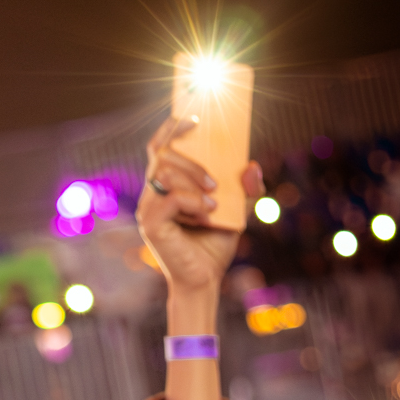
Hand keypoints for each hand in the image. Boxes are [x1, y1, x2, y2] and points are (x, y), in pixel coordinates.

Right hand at [137, 115, 264, 302]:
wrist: (205, 279)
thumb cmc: (214, 245)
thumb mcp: (238, 211)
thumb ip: (246, 189)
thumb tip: (251, 165)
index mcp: (166, 187)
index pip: (158, 148)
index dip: (170, 128)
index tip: (194, 119)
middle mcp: (152, 196)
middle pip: (162, 156)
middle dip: (191, 161)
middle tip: (214, 183)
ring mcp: (148, 210)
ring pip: (164, 173)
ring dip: (193, 182)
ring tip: (213, 203)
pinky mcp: (151, 225)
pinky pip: (170, 198)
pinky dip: (192, 202)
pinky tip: (206, 215)